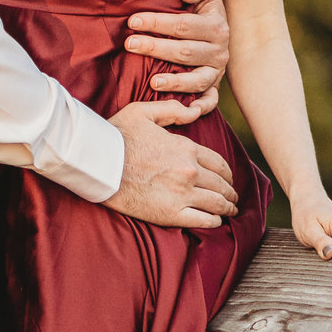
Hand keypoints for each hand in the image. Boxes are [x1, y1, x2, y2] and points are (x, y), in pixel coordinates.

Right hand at [104, 100, 238, 229]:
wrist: (98, 164)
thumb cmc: (117, 136)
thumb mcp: (143, 112)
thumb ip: (171, 110)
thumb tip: (194, 110)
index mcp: (186, 148)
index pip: (218, 163)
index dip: (227, 173)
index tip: (228, 178)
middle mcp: (190, 171)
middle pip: (221, 185)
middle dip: (230, 192)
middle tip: (233, 198)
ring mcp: (182, 194)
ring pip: (217, 204)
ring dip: (228, 208)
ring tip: (230, 211)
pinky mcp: (171, 214)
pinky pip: (203, 221)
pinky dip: (214, 222)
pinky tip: (216, 222)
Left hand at [127, 0, 227, 102]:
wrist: (221, 22)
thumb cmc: (205, 1)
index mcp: (217, 26)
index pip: (183, 25)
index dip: (157, 22)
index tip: (133, 21)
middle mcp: (220, 51)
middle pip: (185, 52)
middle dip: (155, 48)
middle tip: (129, 44)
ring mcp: (217, 72)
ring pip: (196, 80)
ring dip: (173, 82)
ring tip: (152, 82)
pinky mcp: (214, 87)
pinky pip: (209, 101)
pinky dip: (198, 108)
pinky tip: (181, 110)